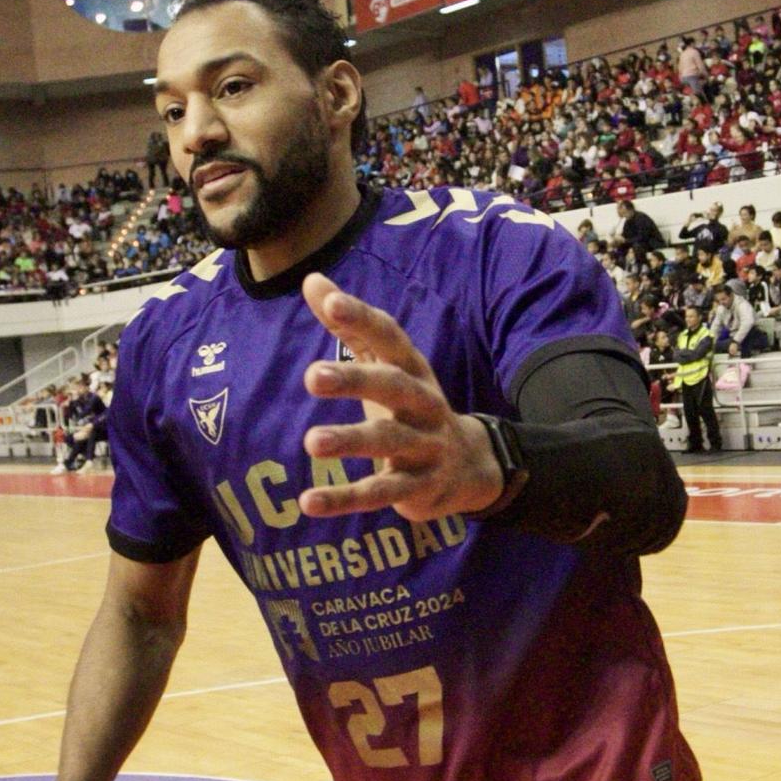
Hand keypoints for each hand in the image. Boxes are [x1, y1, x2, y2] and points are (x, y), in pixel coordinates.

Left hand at [298, 273, 503, 520]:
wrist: (472, 466)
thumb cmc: (411, 406)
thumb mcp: (387, 365)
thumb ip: (349, 327)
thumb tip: (311, 279)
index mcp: (411, 369)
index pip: (388, 337)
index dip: (361, 319)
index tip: (328, 302)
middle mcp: (424, 404)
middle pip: (393, 387)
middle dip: (355, 381)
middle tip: (312, 376)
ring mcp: (426, 446)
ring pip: (388, 443)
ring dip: (350, 441)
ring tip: (310, 442)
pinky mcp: (420, 487)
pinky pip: (381, 493)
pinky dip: (345, 499)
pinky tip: (308, 501)